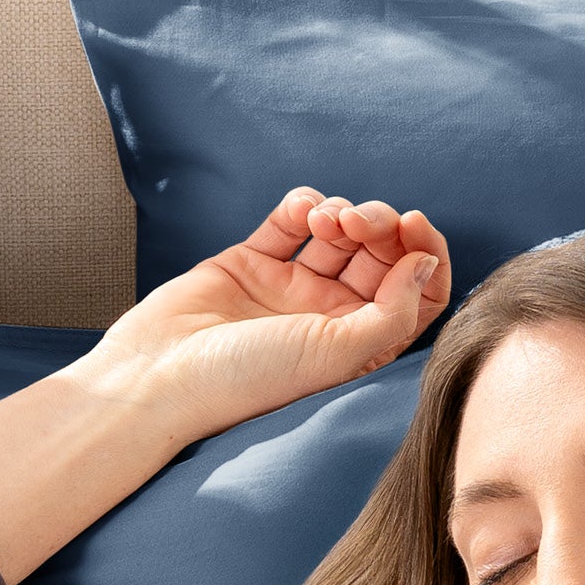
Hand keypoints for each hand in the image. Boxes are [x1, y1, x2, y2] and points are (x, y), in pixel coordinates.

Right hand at [0, 186, 450, 584]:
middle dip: (380, 226)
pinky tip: (301, 211)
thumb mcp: (337, 352)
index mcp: (360, 347)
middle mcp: (330, 318)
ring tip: (326, 221)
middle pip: (381, 256)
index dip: (424, 256)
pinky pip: (290, 221)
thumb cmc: (248, 380)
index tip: (414, 229)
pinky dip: (303, 204)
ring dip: (343, 211)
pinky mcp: (251, 263)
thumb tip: (427, 265)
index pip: (416, 294)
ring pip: (340, 233)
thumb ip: (392, 311)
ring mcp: (290, 289)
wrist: (158, 378)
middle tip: (360, 221)